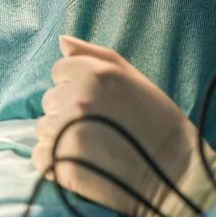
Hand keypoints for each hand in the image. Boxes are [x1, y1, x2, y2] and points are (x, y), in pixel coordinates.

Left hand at [33, 35, 215, 216]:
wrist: (175, 176)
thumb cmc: (158, 123)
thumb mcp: (133, 79)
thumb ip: (93, 55)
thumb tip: (60, 40)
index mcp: (95, 74)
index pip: (59, 71)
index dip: (77, 86)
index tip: (100, 103)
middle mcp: (77, 99)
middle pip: (50, 99)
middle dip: (69, 110)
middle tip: (101, 126)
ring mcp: (66, 131)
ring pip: (43, 127)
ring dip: (61, 135)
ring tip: (96, 146)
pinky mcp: (58, 162)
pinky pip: (40, 154)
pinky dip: (55, 160)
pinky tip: (83, 162)